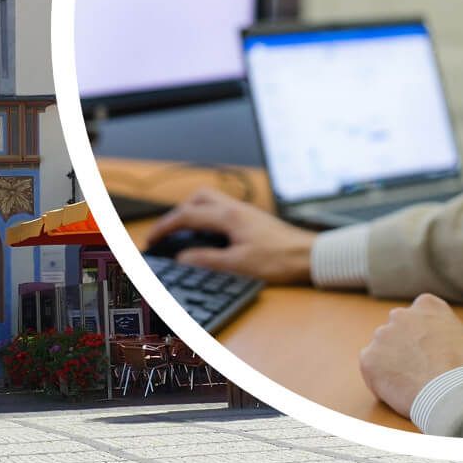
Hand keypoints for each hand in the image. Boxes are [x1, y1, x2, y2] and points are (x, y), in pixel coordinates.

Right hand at [143, 186, 316, 282]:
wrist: (311, 256)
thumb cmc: (281, 260)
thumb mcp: (239, 265)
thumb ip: (207, 259)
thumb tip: (183, 257)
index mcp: (228, 216)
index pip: (186, 215)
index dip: (165, 227)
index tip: (151, 238)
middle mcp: (235, 208)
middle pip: (197, 198)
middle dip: (177, 213)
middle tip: (168, 232)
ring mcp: (245, 211)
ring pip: (210, 200)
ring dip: (193, 212)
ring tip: (186, 232)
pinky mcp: (252, 218)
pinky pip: (222, 209)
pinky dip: (208, 218)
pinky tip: (211, 236)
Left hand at [358, 293, 462, 416]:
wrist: (454, 393)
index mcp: (429, 306)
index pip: (421, 312)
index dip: (426, 332)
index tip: (433, 349)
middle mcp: (400, 315)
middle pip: (398, 329)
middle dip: (406, 346)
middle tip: (420, 369)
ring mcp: (381, 336)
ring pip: (383, 350)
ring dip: (392, 363)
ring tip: (412, 384)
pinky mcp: (368, 359)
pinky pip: (371, 369)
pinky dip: (381, 380)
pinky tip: (399, 392)